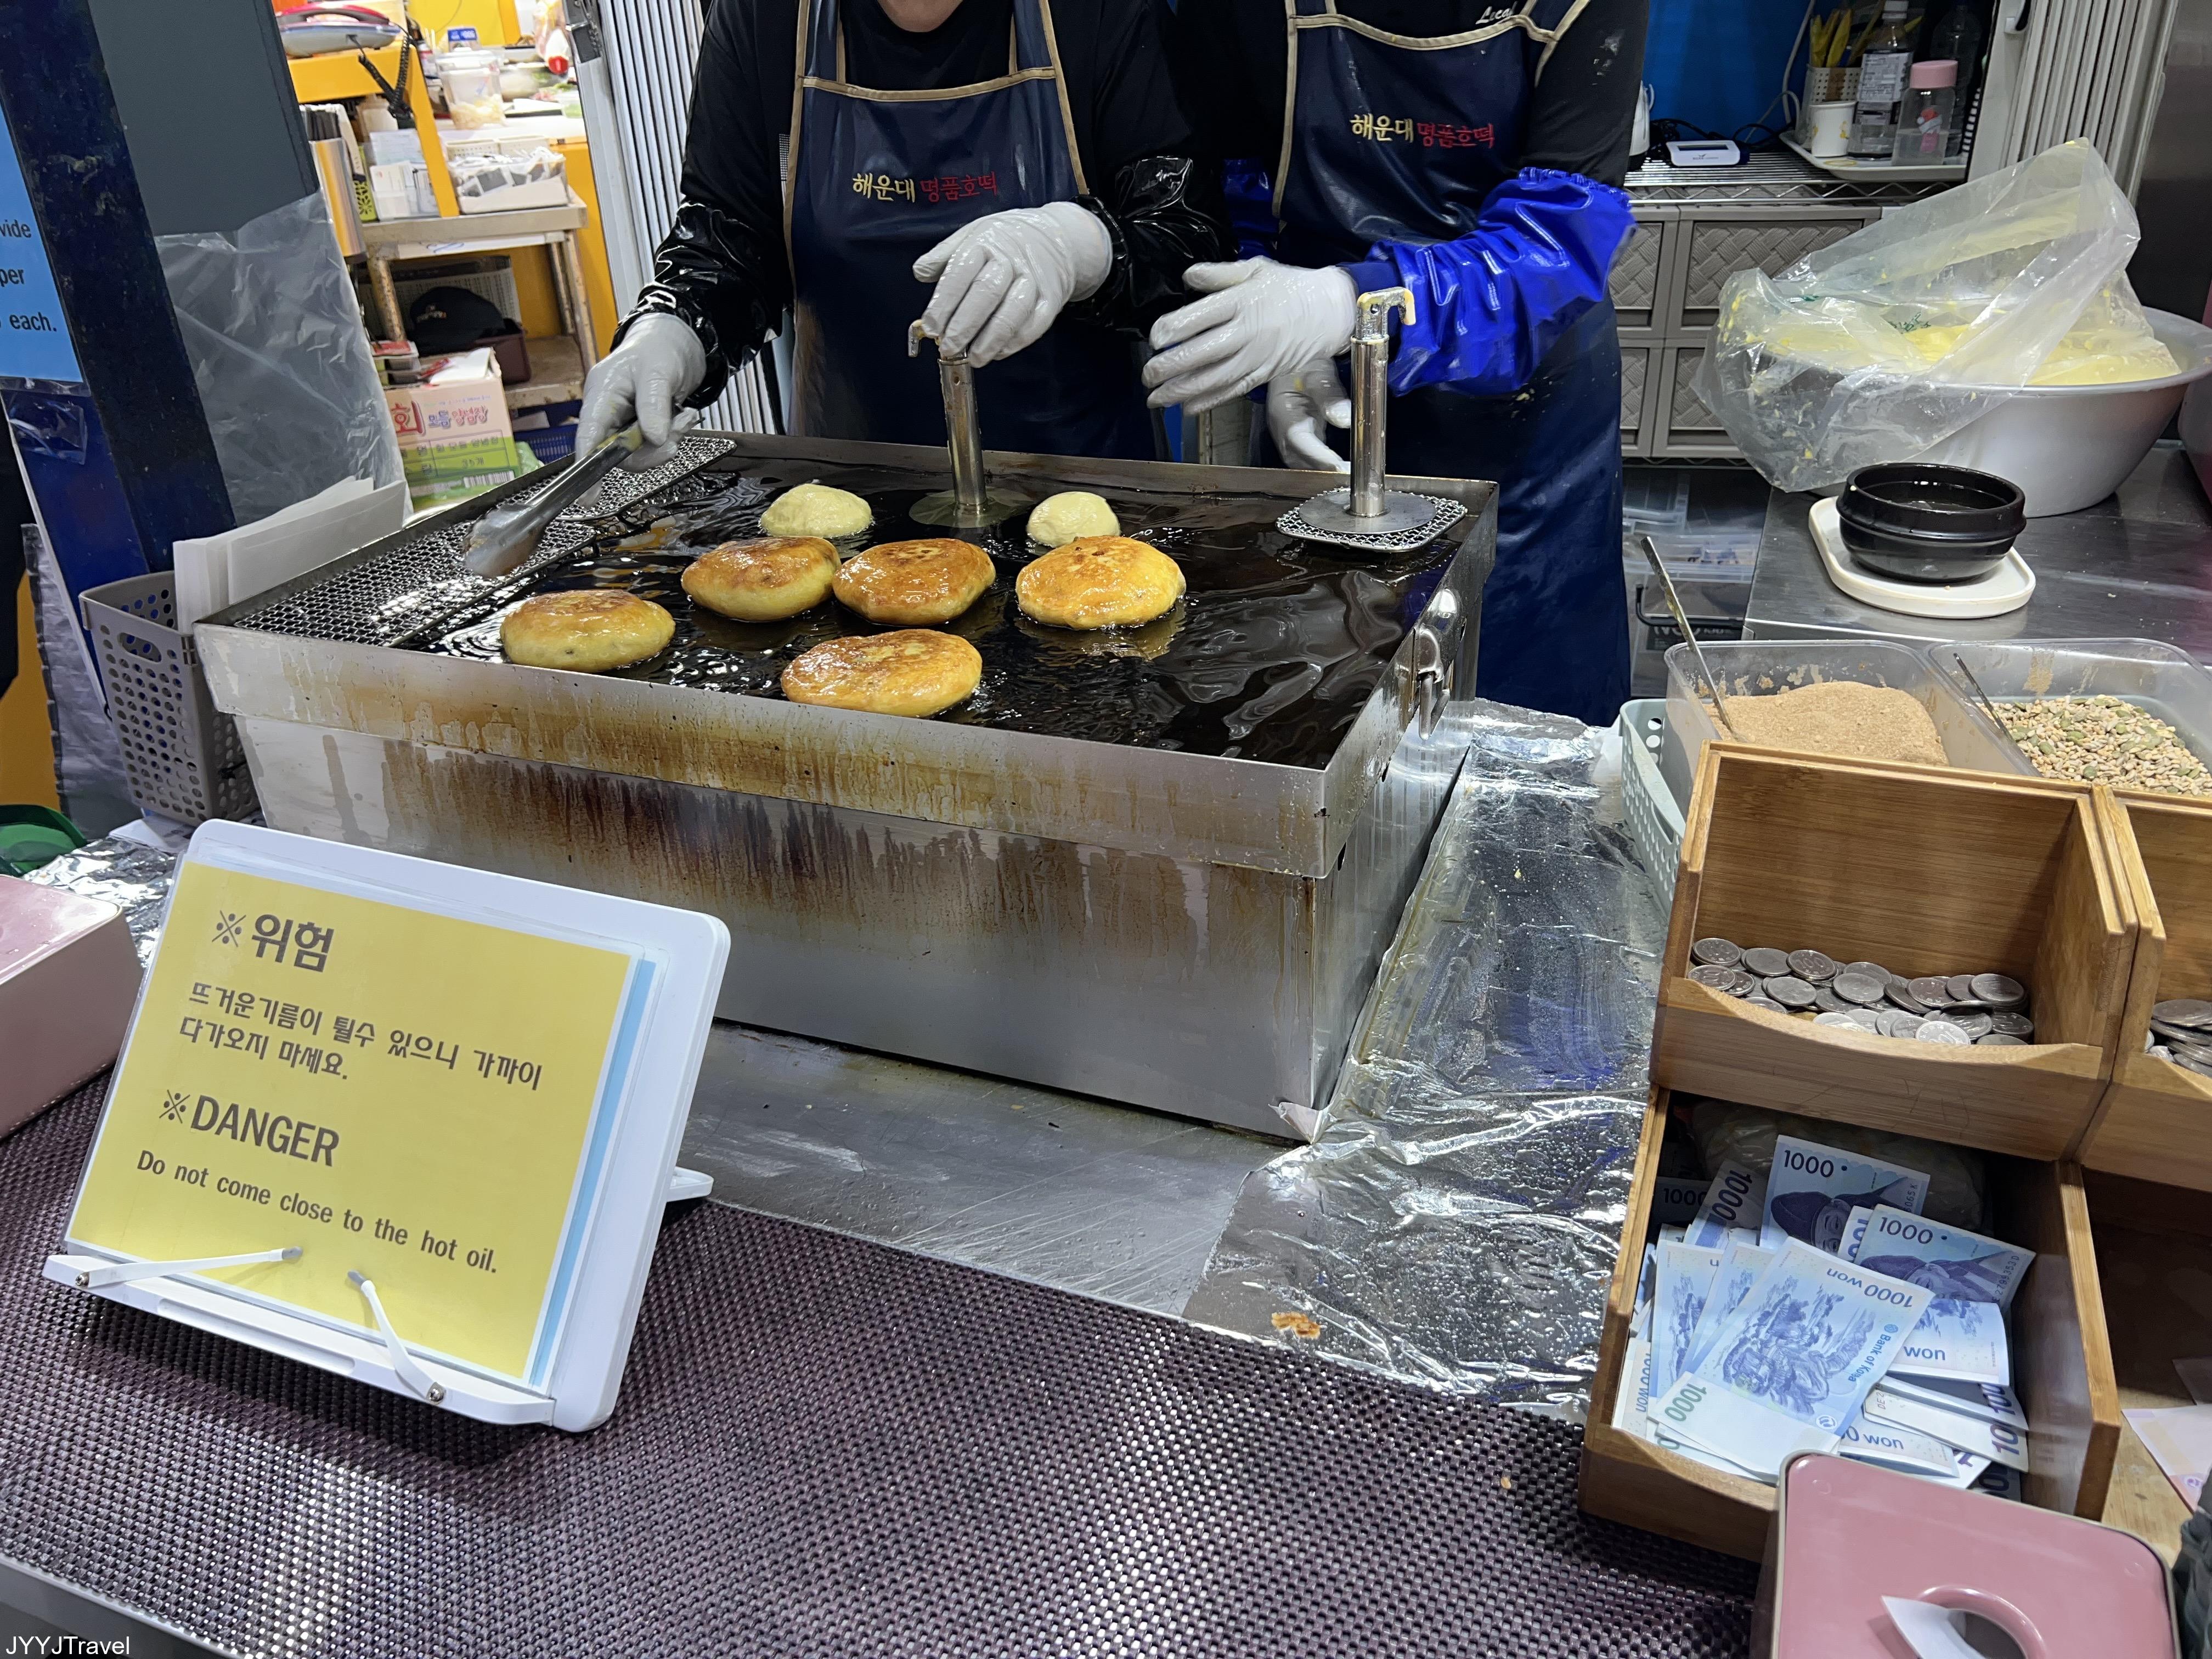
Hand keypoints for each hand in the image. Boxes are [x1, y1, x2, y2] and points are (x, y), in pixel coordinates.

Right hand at [576, 312, 708, 470]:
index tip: (588, 495)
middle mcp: (609, 410)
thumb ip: (653, 405)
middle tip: (675, 438)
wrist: (678, 341)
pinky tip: (684, 415)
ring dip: (668, 441)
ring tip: (685, 418)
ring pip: (641, 451)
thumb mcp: (659, 371)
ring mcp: (625, 420)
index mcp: (601, 393)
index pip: (589, 435)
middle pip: (618, 452)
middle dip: (650, 450)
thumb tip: (652, 438)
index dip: (587, 467)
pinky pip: (654, 444)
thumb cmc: (660, 347)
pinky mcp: (642, 425)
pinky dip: (674, 435)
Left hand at [913, 202, 1111, 365]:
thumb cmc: (1005, 240)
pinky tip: (998, 352)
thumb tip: (919, 273)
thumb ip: (944, 255)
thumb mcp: (972, 235)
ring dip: (991, 339)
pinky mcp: (1051, 299)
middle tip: (948, 348)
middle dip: (964, 325)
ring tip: (973, 358)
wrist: (1055, 237)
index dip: (944, 303)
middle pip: (986, 293)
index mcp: (985, 242)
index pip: (960, 274)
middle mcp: (1011, 260)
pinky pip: (1036, 324)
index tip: (930, 327)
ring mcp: (1034, 280)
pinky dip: (1016, 342)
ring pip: (1013, 312)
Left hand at [1142, 260, 1354, 413]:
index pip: (1200, 317)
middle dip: (1169, 367)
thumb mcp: (1255, 269)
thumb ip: (1219, 274)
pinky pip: (1232, 391)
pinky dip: (1208, 401)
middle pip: (1202, 353)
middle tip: (1146, 375)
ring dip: (1182, 391)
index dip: (1172, 329)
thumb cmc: (1289, 286)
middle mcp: (1247, 331)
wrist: (1331, 310)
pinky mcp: (1264, 374)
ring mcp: (1256, 356)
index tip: (1154, 337)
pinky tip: (1187, 407)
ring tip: (1157, 399)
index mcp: (1242, 301)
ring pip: (1214, 378)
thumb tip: (1187, 276)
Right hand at [1268, 361, 1350, 471]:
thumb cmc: (1302, 363)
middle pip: (1298, 460)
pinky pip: (1306, 457)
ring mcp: (1288, 434)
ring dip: (1321, 473)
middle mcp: (1282, 429)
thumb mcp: (1318, 373)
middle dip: (1322, 473)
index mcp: (1283, 413)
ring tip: (1345, 479)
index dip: (1320, 458)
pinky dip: (1320, 465)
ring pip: (1301, 463)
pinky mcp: (1297, 435)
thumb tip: (1344, 418)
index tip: (1341, 469)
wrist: (1292, 360)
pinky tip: (1337, 469)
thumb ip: (1330, 395)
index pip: (1300, 442)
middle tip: (1348, 480)